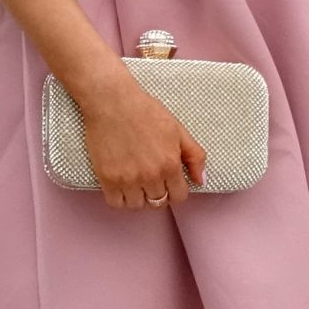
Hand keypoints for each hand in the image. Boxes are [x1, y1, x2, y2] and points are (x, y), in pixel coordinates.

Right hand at [79, 72, 206, 208]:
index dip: (176, 191)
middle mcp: (150, 175)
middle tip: (153, 179)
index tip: (170, 183)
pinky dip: (119, 198)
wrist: (113, 102)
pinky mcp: (107, 178)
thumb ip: (195, 157)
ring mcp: (127, 178)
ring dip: (139, 197)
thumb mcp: (178, 131)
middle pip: (158, 203)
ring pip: (137, 206)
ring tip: (137, 182)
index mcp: (170, 164)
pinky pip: (115, 203)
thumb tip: (201, 181)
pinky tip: (122, 185)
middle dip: (159, 193)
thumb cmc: (146, 112)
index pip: (179, 197)